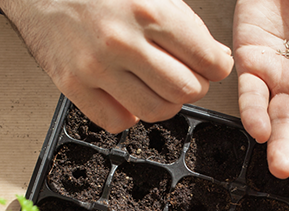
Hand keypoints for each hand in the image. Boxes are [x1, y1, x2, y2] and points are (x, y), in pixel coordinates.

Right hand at [0, 0, 233, 132]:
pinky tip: (127, 94)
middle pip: (186, 91)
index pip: (208, 61)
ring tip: (157, 86)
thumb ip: (186, 25)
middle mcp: (122, 41)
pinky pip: (117, 121)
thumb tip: (216, 58)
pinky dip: (129, 114)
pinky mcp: (72, 85)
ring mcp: (95, 67)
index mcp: (148, 11)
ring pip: (156, 111)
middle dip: (194, 86)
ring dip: (165, 103)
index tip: (211, 66)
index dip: (217, 67)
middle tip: (184, 76)